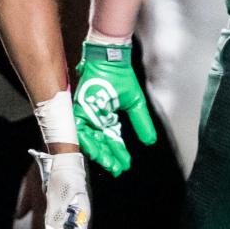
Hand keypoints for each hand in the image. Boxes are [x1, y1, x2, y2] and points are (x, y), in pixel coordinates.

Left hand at [29, 149, 89, 228]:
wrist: (56, 148)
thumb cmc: (62, 173)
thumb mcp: (59, 196)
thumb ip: (54, 217)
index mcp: (78, 213)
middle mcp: (69, 210)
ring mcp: (57, 201)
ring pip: (50, 224)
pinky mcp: (45, 192)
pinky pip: (36, 206)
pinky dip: (28, 213)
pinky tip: (19, 218)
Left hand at [73, 41, 156, 176]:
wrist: (111, 60)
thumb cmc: (121, 77)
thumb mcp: (135, 104)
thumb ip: (141, 123)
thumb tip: (150, 141)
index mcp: (109, 117)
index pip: (113, 140)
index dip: (119, 153)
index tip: (125, 165)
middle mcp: (97, 117)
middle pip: (101, 142)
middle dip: (109, 157)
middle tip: (115, 168)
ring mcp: (87, 113)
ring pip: (90, 138)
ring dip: (98, 151)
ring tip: (107, 162)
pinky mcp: (80, 107)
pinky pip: (79, 127)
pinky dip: (86, 138)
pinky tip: (93, 148)